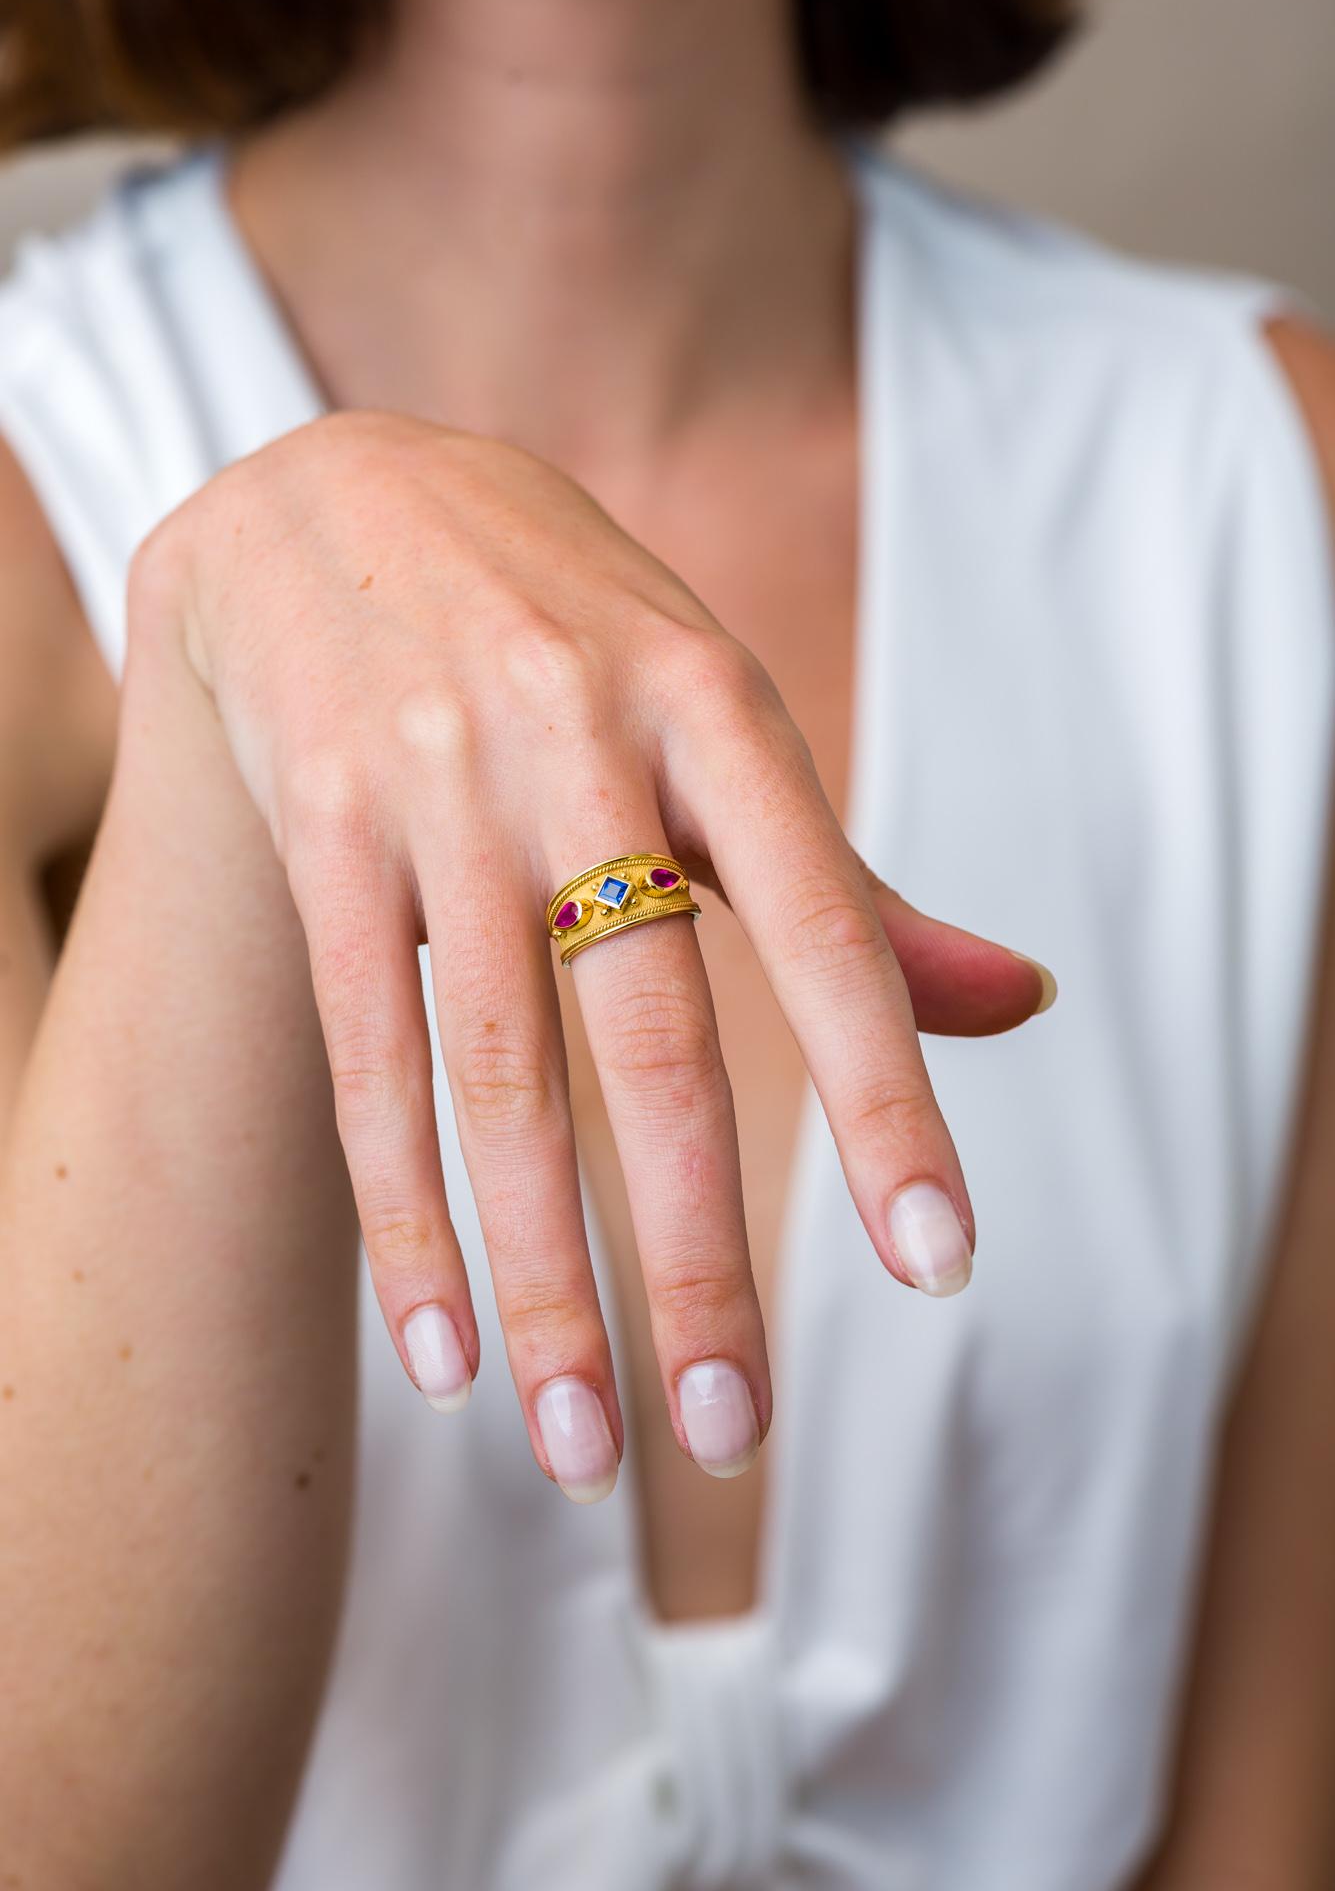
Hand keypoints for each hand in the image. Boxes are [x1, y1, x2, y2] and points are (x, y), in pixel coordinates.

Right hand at [133, 412, 1051, 1498]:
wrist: (333, 502)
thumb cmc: (571, 635)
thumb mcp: (722, 717)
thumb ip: (855, 883)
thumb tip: (1024, 1004)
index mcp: (716, 709)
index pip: (826, 929)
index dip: (887, 1099)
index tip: (939, 1265)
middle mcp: (578, 743)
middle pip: (651, 1038)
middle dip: (694, 1250)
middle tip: (731, 1429)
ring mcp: (438, 786)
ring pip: (498, 1073)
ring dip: (541, 1278)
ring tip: (582, 1447)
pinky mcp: (320, 828)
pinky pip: (367, 1049)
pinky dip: (405, 1210)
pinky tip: (439, 1350)